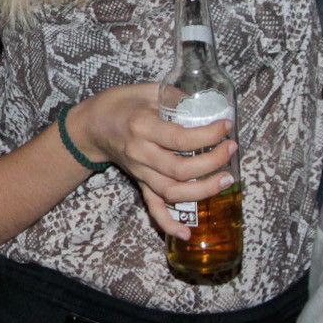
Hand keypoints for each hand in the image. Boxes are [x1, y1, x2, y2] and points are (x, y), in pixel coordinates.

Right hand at [69, 84, 234, 209]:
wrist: (90, 126)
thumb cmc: (119, 104)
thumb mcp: (147, 90)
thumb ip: (176, 97)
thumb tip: (207, 107)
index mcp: (142, 127)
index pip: (180, 139)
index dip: (209, 135)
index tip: (226, 126)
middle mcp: (140, 154)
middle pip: (180, 169)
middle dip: (213, 162)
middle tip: (231, 149)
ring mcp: (140, 172)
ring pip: (172, 192)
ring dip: (203, 191)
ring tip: (226, 179)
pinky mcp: (140, 183)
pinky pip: (153, 208)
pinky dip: (169, 224)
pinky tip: (187, 233)